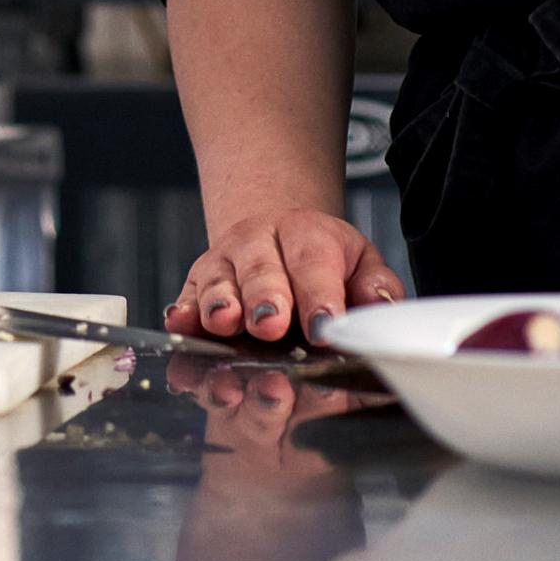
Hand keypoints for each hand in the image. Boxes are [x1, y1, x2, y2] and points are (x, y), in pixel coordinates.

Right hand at [167, 207, 403, 348]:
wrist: (275, 235)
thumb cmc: (322, 259)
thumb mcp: (359, 262)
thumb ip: (376, 285)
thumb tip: (379, 303)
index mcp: (306, 233)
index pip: (313, 262)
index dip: (318, 295)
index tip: (324, 327)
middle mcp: (258, 241)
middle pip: (260, 267)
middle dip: (265, 297)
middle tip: (271, 325)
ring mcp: (223, 262)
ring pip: (218, 280)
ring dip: (220, 304)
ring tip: (225, 324)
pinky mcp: (197, 284)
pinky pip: (187, 296)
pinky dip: (183, 312)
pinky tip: (180, 324)